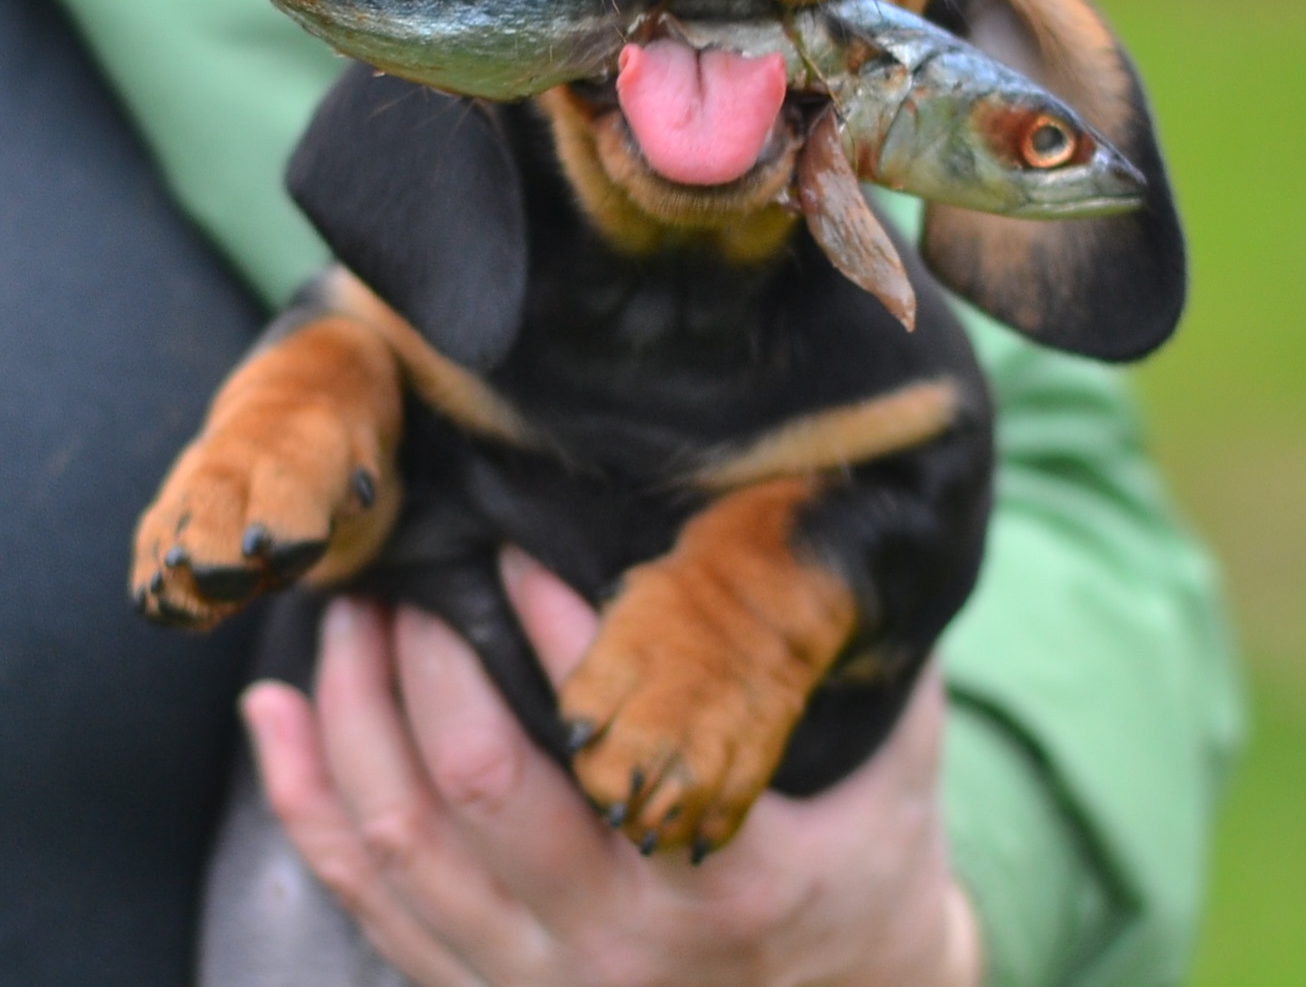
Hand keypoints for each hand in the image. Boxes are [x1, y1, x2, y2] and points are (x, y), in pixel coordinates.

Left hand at [241, 552, 981, 986]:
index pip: (612, 727)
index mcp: (725, 877)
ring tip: (342, 615)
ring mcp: (539, 984)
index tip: (509, 534)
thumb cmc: (870, 864)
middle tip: (407, 565)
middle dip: (426, 657)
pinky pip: (365, 904)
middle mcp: (619, 944)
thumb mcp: (895, 757)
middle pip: (479, 783)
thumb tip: (820, 504)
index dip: (550, 618)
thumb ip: (846, 646)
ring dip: (352, 715)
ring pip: (400, 844)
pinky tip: (273, 716)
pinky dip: (305, 804)